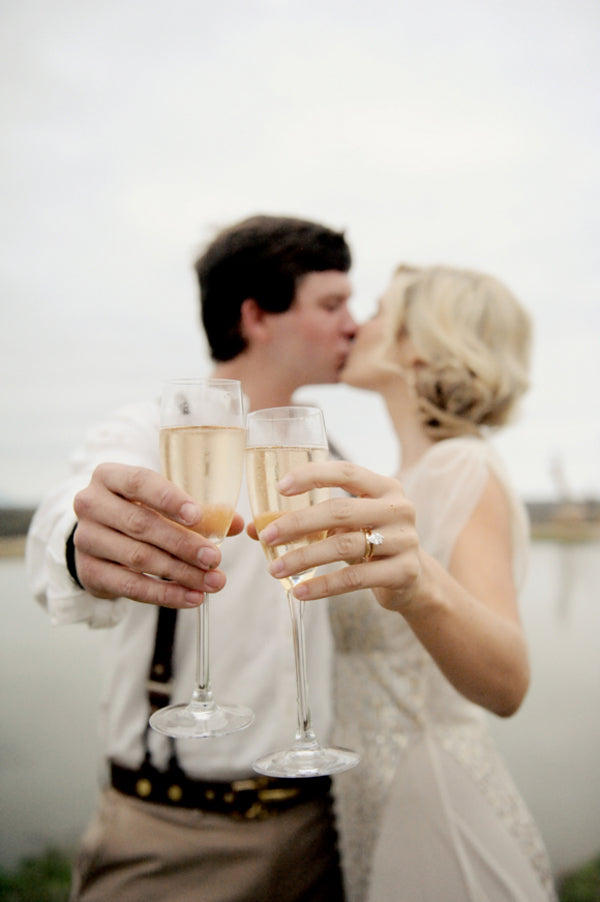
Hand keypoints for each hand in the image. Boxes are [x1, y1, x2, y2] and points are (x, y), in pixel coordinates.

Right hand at [72, 463, 243, 607]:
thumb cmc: (139, 511)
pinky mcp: (88, 571)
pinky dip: (164, 594)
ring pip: (138, 558)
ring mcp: (86, 539)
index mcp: (109, 476)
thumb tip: (234, 523)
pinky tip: (192, 597)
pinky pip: (130, 586)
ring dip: (180, 573)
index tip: (197, 515)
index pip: (138, 482)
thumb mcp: (163, 503)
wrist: (101, 540)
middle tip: (215, 559)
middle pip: (141, 525)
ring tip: (213, 582)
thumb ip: (199, 510)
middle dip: (183, 544)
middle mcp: (91, 504)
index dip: (168, 498)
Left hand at [254, 460, 422, 610]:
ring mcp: (405, 540)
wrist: (413, 579)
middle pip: (339, 511)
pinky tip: (300, 591)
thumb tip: (257, 528)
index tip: (279, 487)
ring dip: (304, 557)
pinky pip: (355, 578)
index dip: (312, 476)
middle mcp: (398, 508)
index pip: (345, 472)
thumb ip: (309, 522)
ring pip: (344, 546)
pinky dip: (323, 586)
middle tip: (267, 537)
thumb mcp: (346, 526)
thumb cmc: (370, 543)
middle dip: (297, 523)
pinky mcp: (404, 571)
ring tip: (275, 569)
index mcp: (384, 487)